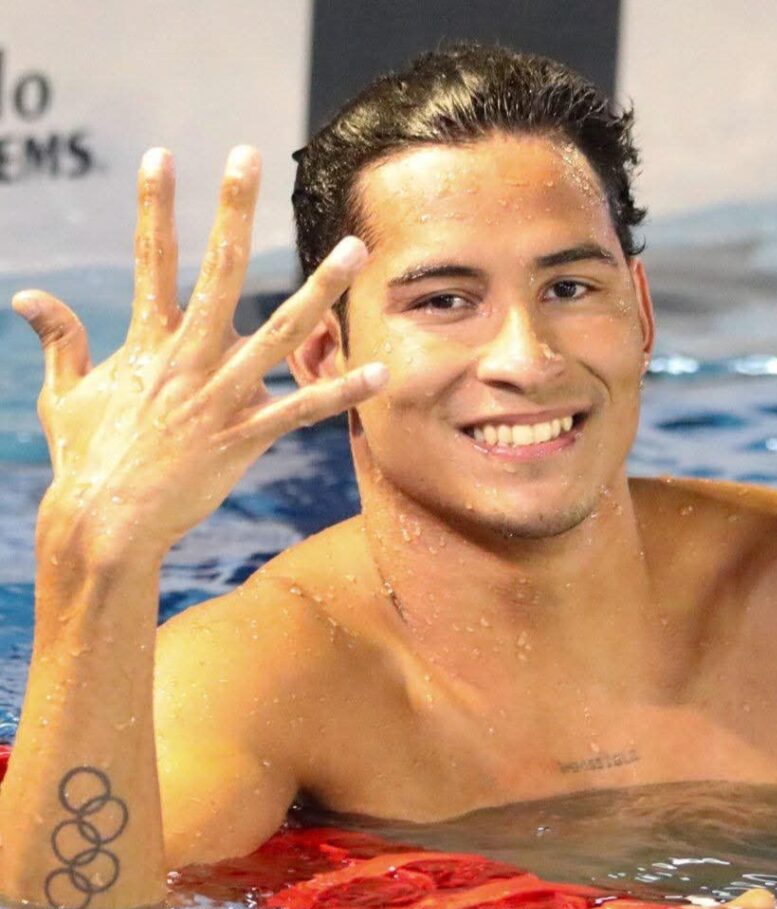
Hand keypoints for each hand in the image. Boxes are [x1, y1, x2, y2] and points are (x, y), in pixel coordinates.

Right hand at [13, 146, 385, 558]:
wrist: (105, 523)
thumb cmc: (84, 460)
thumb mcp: (64, 396)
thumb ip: (62, 342)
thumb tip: (29, 297)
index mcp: (146, 344)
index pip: (148, 259)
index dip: (153, 207)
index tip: (162, 156)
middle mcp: (187, 359)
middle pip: (218, 271)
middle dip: (233, 210)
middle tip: (251, 156)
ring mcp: (220, 396)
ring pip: (280, 332)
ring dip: (321, 289)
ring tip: (353, 249)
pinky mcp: (245, 436)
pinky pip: (303, 411)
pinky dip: (341, 392)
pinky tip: (380, 372)